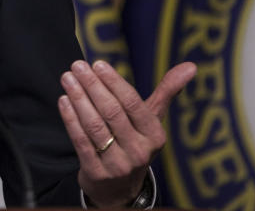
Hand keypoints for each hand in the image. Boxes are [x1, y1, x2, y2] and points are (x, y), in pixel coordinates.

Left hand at [57, 59, 195, 206]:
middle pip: (112, 112)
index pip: (133, 103)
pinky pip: (81, 142)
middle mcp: (138, 151)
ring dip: (79, 99)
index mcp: (154, 135)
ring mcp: (117, 164)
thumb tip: (191, 66)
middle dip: (92, 86)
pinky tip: (64, 101)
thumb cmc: (135, 143)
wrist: (120, 189)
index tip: (97, 64)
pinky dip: (71, 119)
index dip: (114, 82)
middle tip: (77, 66)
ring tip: (67, 79)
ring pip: (95, 126)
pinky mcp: (96, 173)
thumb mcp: (152, 121)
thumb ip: (167, 92)